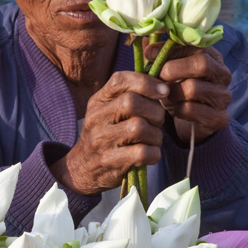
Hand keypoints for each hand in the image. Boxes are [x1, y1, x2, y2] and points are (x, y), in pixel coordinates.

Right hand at [50, 71, 168, 195]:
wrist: (84, 167)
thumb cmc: (106, 134)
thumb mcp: (108, 110)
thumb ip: (129, 95)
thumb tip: (162, 85)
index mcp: (98, 101)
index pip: (120, 80)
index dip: (146, 82)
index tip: (163, 91)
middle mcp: (97, 118)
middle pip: (132, 103)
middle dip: (154, 111)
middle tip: (157, 121)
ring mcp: (102, 140)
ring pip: (140, 128)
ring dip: (156, 135)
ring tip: (152, 139)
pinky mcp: (111, 161)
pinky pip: (143, 152)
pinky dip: (154, 153)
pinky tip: (150, 154)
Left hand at [144, 42, 231, 144]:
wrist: (190, 124)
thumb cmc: (179, 92)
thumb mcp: (168, 72)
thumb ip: (160, 56)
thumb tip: (146, 46)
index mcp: (213, 58)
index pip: (196, 45)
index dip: (171, 49)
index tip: (150, 54)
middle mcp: (223, 75)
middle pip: (202, 64)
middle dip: (173, 69)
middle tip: (157, 76)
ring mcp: (223, 97)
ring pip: (193, 88)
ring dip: (173, 92)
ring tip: (167, 96)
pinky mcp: (219, 117)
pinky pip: (191, 109)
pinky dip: (177, 110)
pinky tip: (176, 111)